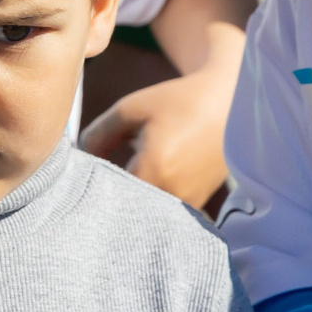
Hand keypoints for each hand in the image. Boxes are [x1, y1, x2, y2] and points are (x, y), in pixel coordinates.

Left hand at [79, 66, 235, 207]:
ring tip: (133, 170)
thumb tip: (80, 157)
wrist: (230, 103)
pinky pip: (163, 209)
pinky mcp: (198, 203)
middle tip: (105, 173)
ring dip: (133, 195)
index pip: (108, 192)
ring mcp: (189, 202)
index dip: (93, 184)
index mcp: (155, 170)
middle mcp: (173, 193)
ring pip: (145, 209)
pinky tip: (152, 174)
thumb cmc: (179, 101)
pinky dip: (152, 196)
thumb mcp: (131, 109)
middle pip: (126, 205)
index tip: (87, 172)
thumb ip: (98, 134)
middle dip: (111, 193)